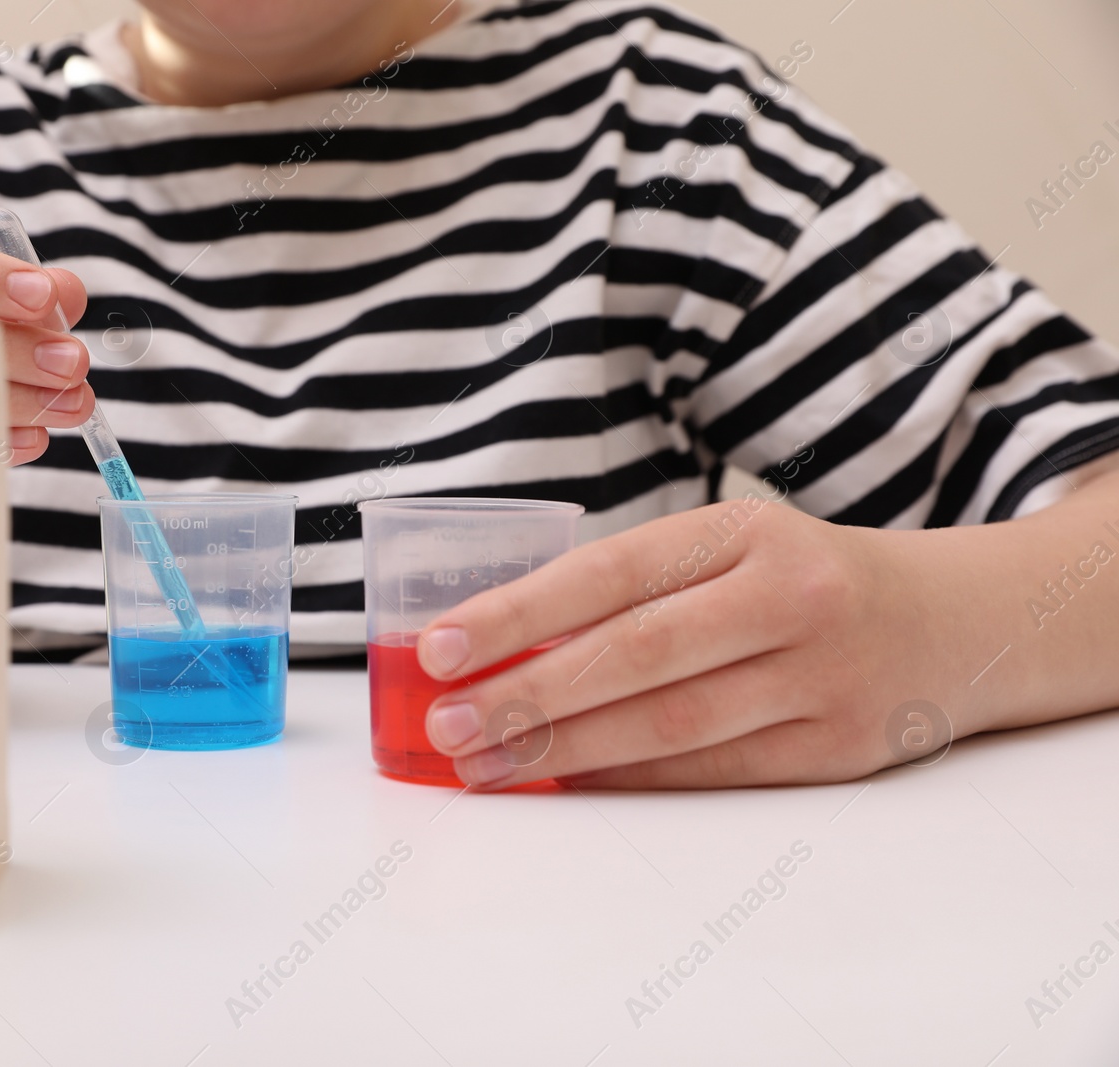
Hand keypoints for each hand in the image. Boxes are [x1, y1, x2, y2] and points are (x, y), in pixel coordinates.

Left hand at [413, 497, 995, 789]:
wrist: (960, 620)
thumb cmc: (804, 581)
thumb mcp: (735, 549)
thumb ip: (640, 591)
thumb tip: (504, 652)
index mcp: (744, 530)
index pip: (608, 572)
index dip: (516, 613)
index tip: (436, 649)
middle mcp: (789, 596)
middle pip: (634, 655)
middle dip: (525, 694)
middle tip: (447, 723)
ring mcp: (822, 676)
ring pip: (669, 723)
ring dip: (565, 751)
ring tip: (485, 765)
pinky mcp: (839, 749)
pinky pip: (712, 771)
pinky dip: (631, 779)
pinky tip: (567, 782)